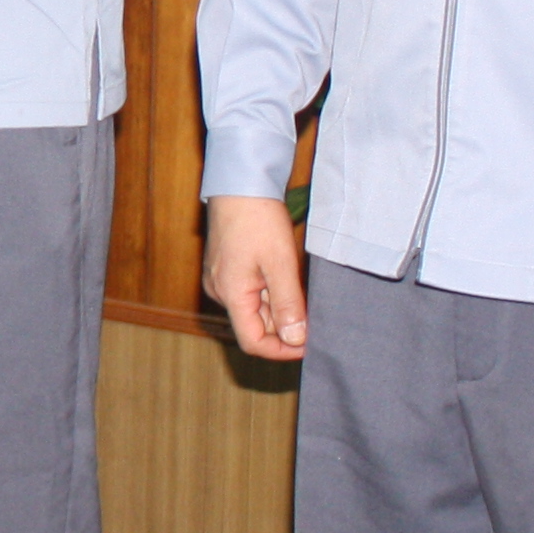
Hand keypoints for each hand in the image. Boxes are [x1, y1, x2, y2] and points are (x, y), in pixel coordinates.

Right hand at [205, 193, 308, 358]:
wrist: (240, 182)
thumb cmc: (258, 219)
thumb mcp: (280, 263)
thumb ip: (288, 304)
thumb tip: (295, 339)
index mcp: (230, 294)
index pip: (253, 342)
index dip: (282, 350)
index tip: (309, 343)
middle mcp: (220, 291)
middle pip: (255, 326)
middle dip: (285, 325)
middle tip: (313, 312)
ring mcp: (221, 279)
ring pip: (253, 308)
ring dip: (279, 307)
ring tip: (300, 287)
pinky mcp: (226, 267)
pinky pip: (249, 292)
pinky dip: (270, 292)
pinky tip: (285, 275)